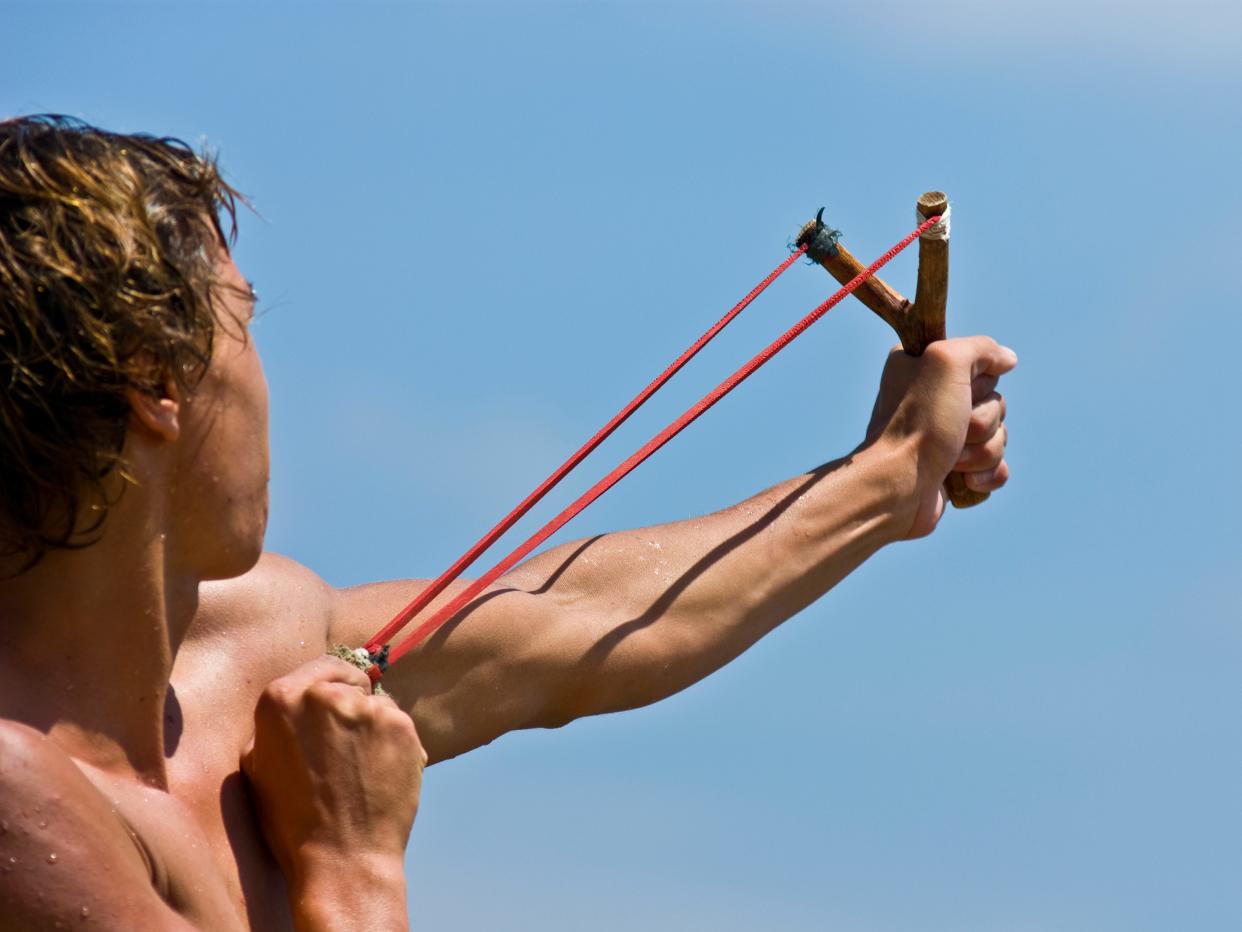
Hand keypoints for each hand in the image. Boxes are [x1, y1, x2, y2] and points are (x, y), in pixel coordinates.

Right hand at [241, 656, 426, 886]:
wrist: (342, 858)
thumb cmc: (293, 822)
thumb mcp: (257, 768)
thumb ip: (274, 726)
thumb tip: (292, 705)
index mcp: (281, 699)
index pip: (319, 666)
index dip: (329, 684)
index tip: (333, 704)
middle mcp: (325, 695)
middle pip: (350, 681)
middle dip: (350, 702)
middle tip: (345, 745)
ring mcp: (367, 708)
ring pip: (376, 704)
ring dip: (372, 725)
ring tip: (360, 769)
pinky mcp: (401, 725)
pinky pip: (398, 724)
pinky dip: (393, 742)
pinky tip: (379, 773)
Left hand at [864, 335, 1016, 538]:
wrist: (898, 485)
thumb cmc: (918, 423)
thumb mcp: (946, 361)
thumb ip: (981, 348)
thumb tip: (1008, 360)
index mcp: (924, 369)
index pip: (982, 367)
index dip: (979, 384)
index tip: (958, 392)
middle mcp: (934, 400)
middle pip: (996, 404)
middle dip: (982, 422)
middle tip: (954, 431)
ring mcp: (946, 438)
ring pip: (999, 437)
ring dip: (981, 451)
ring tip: (951, 460)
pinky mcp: (956, 471)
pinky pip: (997, 467)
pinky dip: (987, 475)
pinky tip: (965, 481)